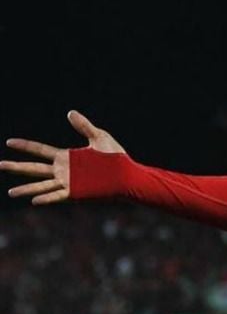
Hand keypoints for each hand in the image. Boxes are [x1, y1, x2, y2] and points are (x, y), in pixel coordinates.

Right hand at [0, 110, 125, 204]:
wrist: (128, 175)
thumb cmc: (116, 158)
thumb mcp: (99, 137)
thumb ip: (84, 126)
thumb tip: (70, 112)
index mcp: (67, 157)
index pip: (40, 150)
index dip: (25, 146)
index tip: (9, 142)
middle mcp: (64, 171)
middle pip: (35, 168)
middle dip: (16, 167)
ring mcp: (69, 183)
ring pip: (42, 185)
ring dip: (27, 188)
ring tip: (11, 192)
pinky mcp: (77, 193)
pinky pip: (58, 196)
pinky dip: (46, 198)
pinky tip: (34, 200)